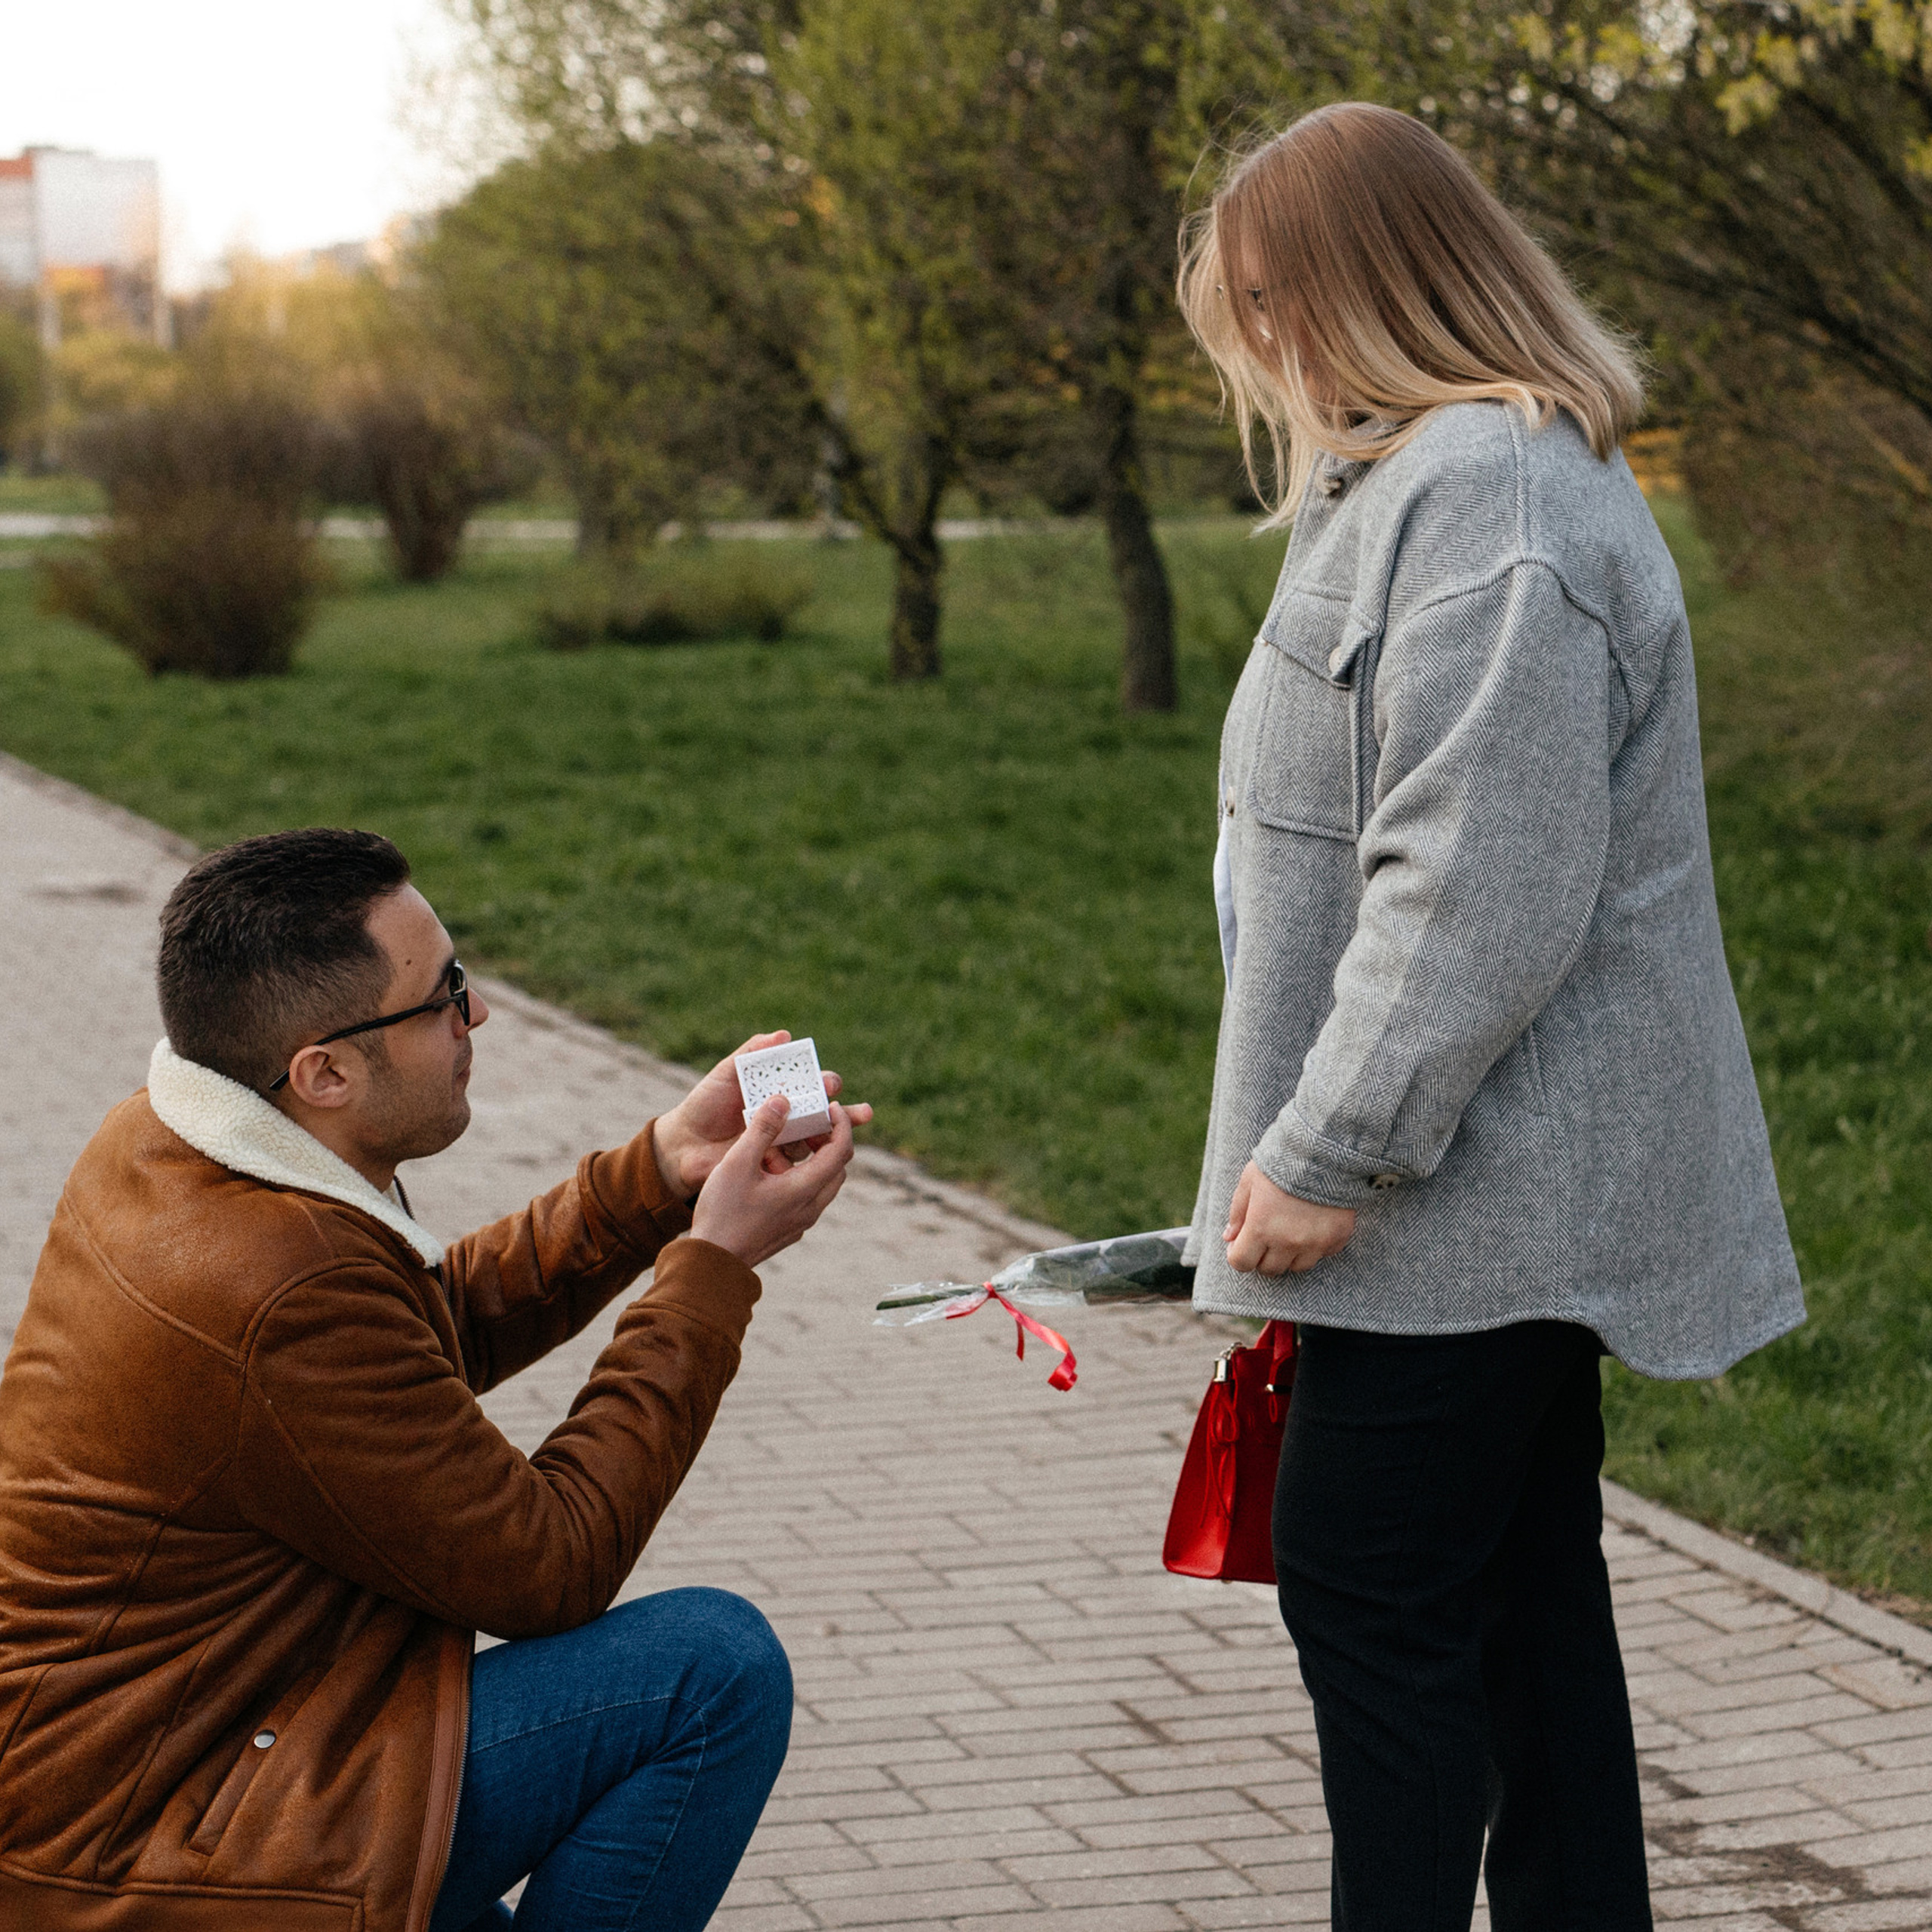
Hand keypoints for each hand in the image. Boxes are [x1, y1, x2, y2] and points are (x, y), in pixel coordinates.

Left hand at [651, 1030, 872, 1199]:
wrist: (683, 1145)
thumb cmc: (704, 1104)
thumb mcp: (726, 1073)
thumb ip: (752, 1052)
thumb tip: (784, 1034)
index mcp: (779, 1091)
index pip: (813, 1084)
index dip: (827, 1083)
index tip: (831, 1083)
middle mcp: (787, 1117)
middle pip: (825, 1115)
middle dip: (847, 1115)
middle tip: (862, 1114)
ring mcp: (783, 1143)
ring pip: (818, 1142)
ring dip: (834, 1142)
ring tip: (845, 1142)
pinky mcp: (774, 1167)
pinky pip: (798, 1166)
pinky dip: (807, 1164)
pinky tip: (809, 1163)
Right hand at [689, 1095, 856, 1267]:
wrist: (712, 1263)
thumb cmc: (723, 1212)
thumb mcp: (738, 1163)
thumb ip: (762, 1129)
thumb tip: (782, 1100)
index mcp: (805, 1189)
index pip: (841, 1150)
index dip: (841, 1123)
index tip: (829, 1106)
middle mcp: (811, 1208)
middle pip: (837, 1166)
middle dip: (826, 1141)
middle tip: (805, 1124)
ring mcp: (801, 1223)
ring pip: (823, 1183)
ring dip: (811, 1161)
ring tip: (777, 1150)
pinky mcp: (790, 1231)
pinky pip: (807, 1198)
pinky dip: (799, 1178)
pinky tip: (767, 1174)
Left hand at [1224, 1161, 1356, 1275]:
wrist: (1324, 1151)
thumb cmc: (1281, 1162)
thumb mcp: (1249, 1182)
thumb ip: (1238, 1213)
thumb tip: (1229, 1237)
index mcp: (1261, 1228)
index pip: (1242, 1263)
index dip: (1237, 1255)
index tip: (1240, 1243)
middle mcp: (1288, 1241)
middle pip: (1270, 1269)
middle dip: (1262, 1256)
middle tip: (1264, 1237)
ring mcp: (1315, 1242)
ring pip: (1298, 1267)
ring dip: (1290, 1255)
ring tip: (1290, 1233)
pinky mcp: (1337, 1237)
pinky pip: (1324, 1254)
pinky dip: (1316, 1246)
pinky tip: (1313, 1226)